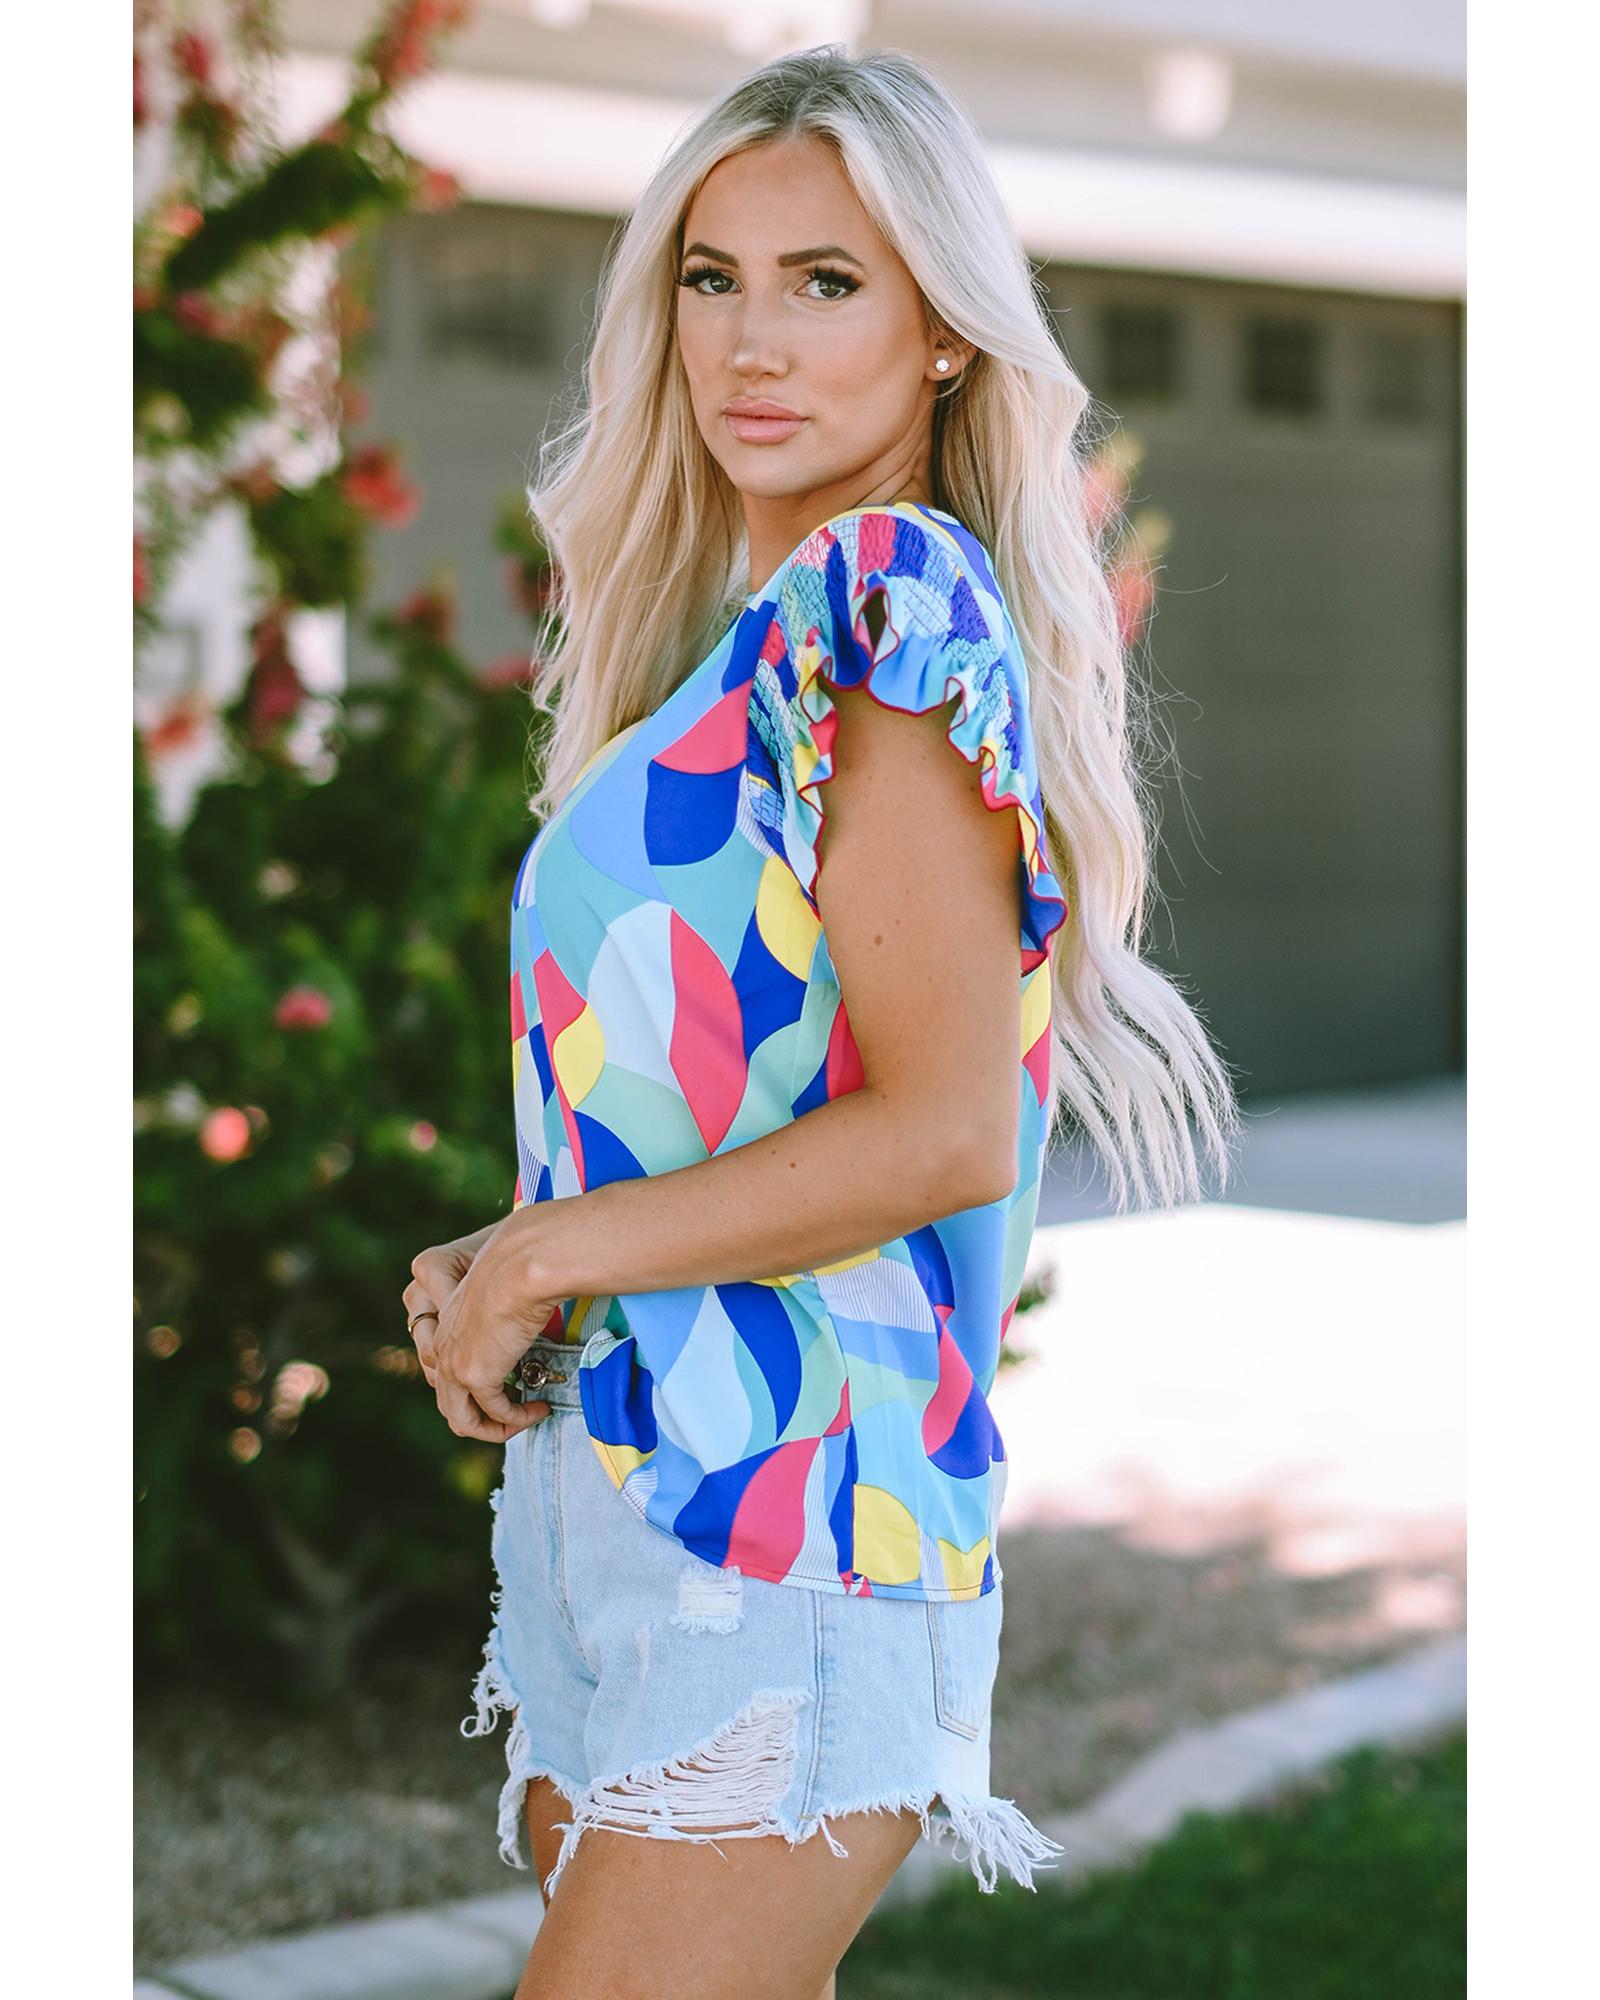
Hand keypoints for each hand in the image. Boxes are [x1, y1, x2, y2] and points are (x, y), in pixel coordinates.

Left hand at [423, 1210, 567, 1443]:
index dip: (475, 1391)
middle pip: (449, 1403)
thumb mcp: (504, 1289)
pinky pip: (492, 1414)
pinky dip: (516, 1420)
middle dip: (485, 1417)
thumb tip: (525, 1321)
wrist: (522, 1266)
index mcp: (445, 1320)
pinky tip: (540, 1408)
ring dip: (497, 1427)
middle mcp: (440, 1344)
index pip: (444, 1372)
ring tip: (528, 1416)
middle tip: (519, 1411)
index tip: (512, 1387)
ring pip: (461, 1418)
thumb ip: (502, 1308)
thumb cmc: (521, 1267)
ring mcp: (452, 1362)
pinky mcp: (471, 1375)